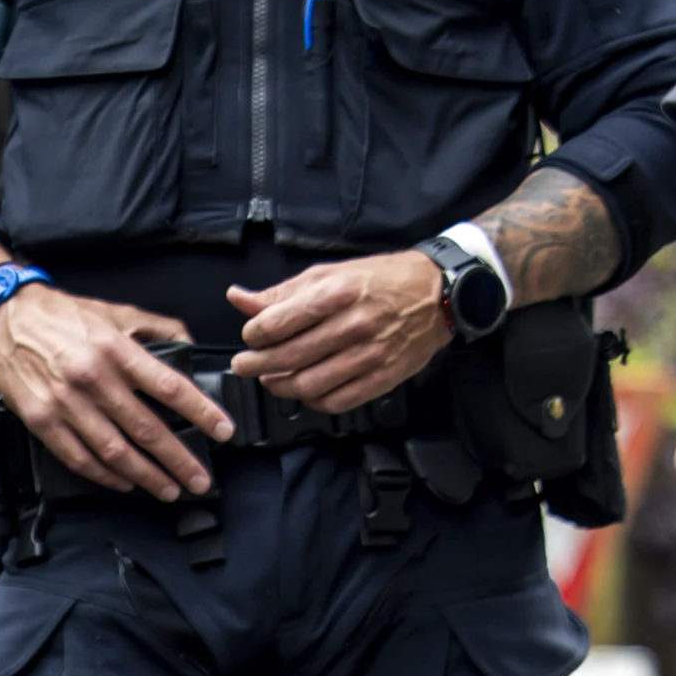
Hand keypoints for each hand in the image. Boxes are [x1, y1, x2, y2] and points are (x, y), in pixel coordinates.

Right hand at [0, 280, 228, 499]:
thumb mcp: (114, 311)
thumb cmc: (59, 316)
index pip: (169, 386)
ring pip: (115, 451)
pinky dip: (105, 476)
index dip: (200, 412)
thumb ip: (156, 328)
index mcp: (115, 349)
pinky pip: (79, 458)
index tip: (222, 430)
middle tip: (200, 478)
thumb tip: (189, 345)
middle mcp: (93, 378)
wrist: (1, 317)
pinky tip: (125, 482)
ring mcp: (66, 403)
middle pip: (146, 429)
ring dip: (146, 476)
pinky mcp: (42, 421)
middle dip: (179, 459)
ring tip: (169, 489)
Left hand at [226, 250, 451, 413]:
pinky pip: (337, 401)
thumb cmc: (381, 280)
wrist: (437, 294)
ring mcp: (368, 355)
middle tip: (245, 366)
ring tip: (272, 379)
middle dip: (256, 365)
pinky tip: (306, 391)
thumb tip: (238, 298)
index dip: (254, 335)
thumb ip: (283, 292)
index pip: (276, 323)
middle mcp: (352, 325)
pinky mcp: (382, 378)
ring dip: (281, 386)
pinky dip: (313, 401)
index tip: (250, 337)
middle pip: (287, 357)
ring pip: (308, 385)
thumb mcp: (330, 273)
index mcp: (335, 294)